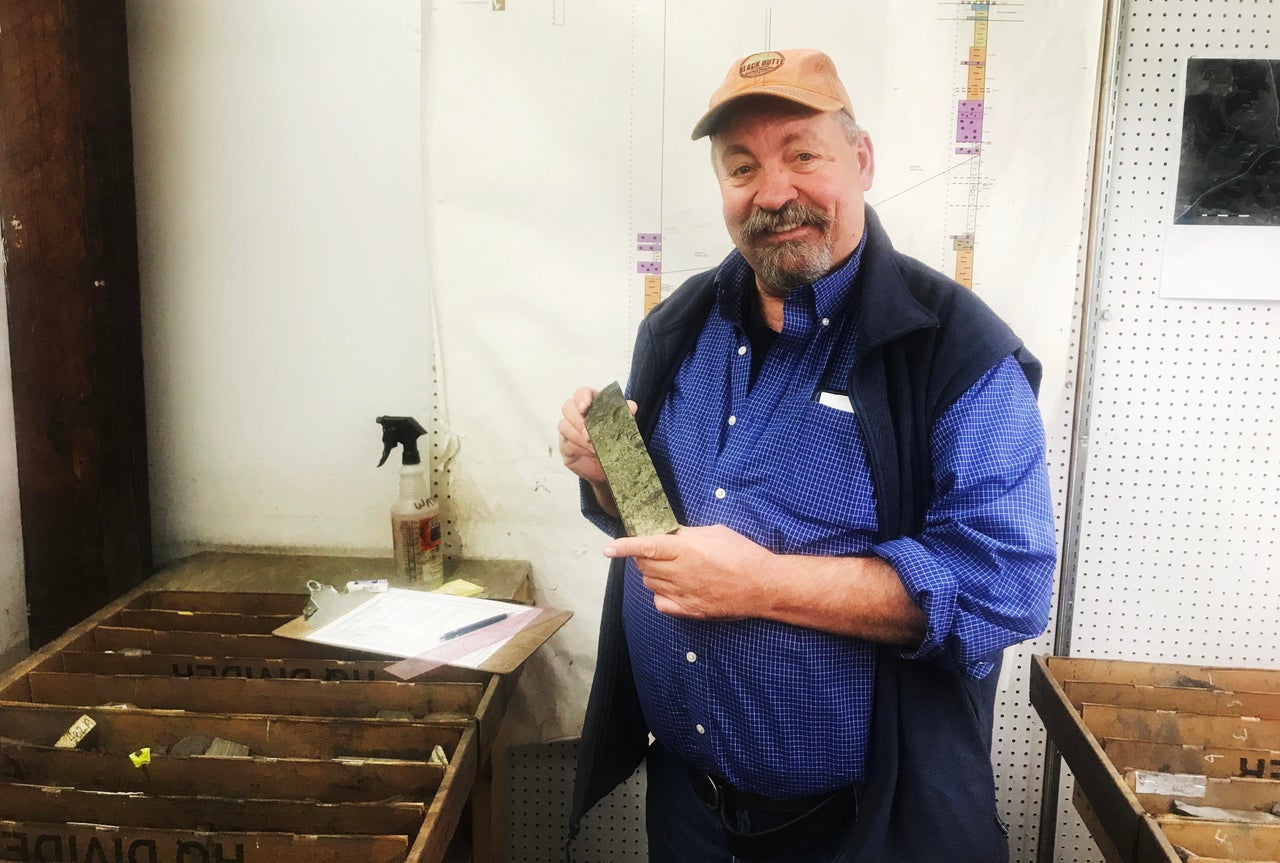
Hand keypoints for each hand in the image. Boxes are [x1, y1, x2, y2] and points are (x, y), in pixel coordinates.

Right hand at [558, 386, 636, 514]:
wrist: (611, 466)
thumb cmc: (615, 442)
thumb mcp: (623, 428)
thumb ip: (626, 415)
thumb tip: (631, 406)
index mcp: (592, 404)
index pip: (581, 393)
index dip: (582, 398)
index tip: (585, 408)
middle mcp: (577, 414)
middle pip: (568, 407)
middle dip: (578, 421)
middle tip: (589, 435)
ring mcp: (568, 429)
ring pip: (564, 425)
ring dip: (579, 437)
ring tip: (594, 447)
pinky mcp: (565, 445)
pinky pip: (565, 443)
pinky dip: (578, 447)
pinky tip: (589, 452)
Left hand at [604, 525, 771, 619]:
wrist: (763, 586)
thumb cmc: (743, 554)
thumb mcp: (715, 533)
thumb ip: (688, 534)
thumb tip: (670, 534)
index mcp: (686, 550)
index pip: (647, 546)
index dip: (625, 546)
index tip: (609, 548)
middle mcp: (680, 572)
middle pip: (645, 565)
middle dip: (643, 555)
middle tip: (655, 550)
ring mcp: (683, 594)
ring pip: (650, 583)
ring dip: (652, 573)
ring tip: (668, 567)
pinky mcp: (689, 610)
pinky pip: (660, 603)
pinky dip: (660, 594)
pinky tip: (671, 587)